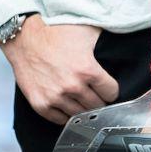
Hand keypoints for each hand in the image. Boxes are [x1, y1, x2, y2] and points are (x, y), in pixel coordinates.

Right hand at [2, 19, 118, 124]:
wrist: (25, 39)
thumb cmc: (57, 33)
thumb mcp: (89, 31)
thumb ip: (107, 42)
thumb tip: (124, 45)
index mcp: (88, 70)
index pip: (111, 93)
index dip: (111, 89)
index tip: (107, 87)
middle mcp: (72, 86)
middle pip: (97, 106)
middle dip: (98, 100)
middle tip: (95, 94)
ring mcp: (55, 97)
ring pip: (80, 116)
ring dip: (82, 108)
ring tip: (81, 99)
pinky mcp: (40, 104)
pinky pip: (60, 120)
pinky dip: (65, 115)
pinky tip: (68, 105)